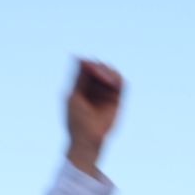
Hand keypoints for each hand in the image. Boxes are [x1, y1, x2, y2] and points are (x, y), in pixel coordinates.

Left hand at [65, 59, 122, 176]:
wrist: (86, 138)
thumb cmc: (76, 120)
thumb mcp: (74, 95)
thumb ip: (79, 78)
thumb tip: (79, 57)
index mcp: (83, 86)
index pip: (88, 68)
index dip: (89, 63)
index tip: (85, 63)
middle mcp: (96, 88)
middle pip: (101, 68)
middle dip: (98, 66)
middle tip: (94, 70)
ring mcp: (107, 94)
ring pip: (112, 74)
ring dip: (108, 71)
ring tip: (102, 77)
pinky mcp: (117, 100)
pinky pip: (121, 83)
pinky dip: (117, 78)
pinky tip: (110, 81)